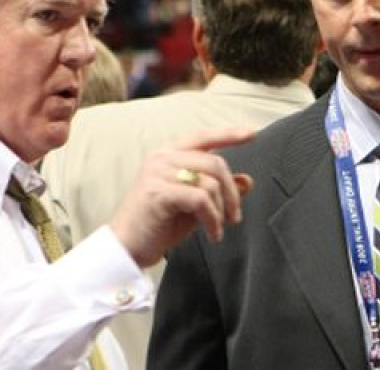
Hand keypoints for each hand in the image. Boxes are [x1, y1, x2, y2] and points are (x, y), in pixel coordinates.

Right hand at [109, 127, 252, 267]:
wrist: (128, 247)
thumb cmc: (158, 225)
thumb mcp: (194, 206)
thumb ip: (217, 191)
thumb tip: (248, 180)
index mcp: (168, 155)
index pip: (202, 136)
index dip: (228, 134)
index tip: (252, 133)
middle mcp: (162, 158)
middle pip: (214, 162)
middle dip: (232, 192)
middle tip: (235, 217)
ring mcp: (158, 173)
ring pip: (210, 182)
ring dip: (222, 210)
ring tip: (218, 229)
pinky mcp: (158, 192)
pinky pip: (200, 199)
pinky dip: (212, 219)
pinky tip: (212, 233)